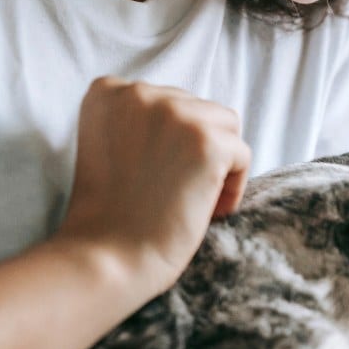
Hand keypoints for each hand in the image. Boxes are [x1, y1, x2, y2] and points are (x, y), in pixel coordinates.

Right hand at [58, 77, 251, 295]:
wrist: (106, 257)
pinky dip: (232, 187)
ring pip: (226, 126)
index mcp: (108, 91)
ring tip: (194, 200)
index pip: (167, 99)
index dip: (172, 142)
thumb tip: (195, 119)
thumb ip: (140, 122)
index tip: (156, 176)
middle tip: (175, 194)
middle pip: (198, 108)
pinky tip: (206, 212)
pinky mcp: (207, 141)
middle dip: (196, 150)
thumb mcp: (109, 147)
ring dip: (219, 163)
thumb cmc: (109, 216)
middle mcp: (138, 92)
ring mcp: (175, 113)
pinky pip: (242, 154)